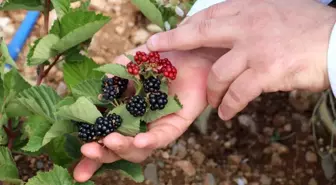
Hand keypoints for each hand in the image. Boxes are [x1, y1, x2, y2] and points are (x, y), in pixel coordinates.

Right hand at [73, 45, 224, 181]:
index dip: (92, 155)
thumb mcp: (129, 63)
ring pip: (139, 149)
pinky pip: (163, 137)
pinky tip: (140, 140)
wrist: (187, 51)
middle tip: (87, 149)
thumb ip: (113, 76)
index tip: (76, 169)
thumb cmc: (158, 59)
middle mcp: (138, 125)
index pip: (104, 137)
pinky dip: (151, 139)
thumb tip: (100, 93)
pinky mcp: (175, 125)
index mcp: (123, 114)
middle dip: (102, 154)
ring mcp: (156, 127)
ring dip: (123, 147)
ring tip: (111, 140)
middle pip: (119, 149)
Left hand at [146, 0, 335, 119]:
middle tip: (155, 48)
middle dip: (174, 40)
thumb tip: (231, 30)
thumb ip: (250, 19)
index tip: (171, 34)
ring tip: (215, 103)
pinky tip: (227, 113)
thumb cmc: (309, 27)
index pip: (208, 16)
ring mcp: (255, 49)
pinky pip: (238, 93)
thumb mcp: (276, 12)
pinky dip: (230, 106)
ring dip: (213, 92)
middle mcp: (247, 26)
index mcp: (249, 9)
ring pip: (218, 73)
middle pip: (200, 32)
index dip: (187, 27)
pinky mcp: (266, 72)